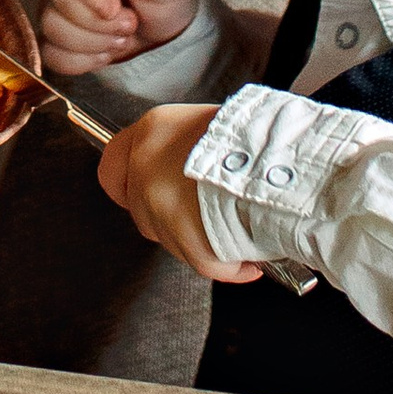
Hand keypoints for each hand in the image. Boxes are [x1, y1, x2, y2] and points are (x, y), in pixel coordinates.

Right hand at [41, 0, 201, 78]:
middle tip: (131, 25)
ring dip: (91, 43)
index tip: (116, 9)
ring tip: (121, 40)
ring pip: (51, 26)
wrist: (164, 28)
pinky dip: (80, 61)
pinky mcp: (57, 32)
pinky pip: (50, 52)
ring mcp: (60, 3)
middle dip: (99, 23)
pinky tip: (103, 54)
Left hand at [98, 104, 260, 285]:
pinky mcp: (182, 232)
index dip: (125, 188)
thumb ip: (188, 149)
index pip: (111, 167)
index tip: (140, 199)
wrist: (281, 153)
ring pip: (171, 241)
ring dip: (201, 244)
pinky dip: (226, 268)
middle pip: (142, 212)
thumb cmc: (258, 135)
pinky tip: (247, 265)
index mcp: (153, 129)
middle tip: (204, 219)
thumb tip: (190, 172)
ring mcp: (159, 200)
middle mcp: (147, 163)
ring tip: (237, 234)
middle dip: (171, 223)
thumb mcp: (212, 125)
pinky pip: (203, 262)